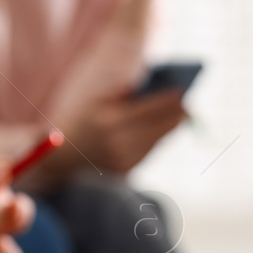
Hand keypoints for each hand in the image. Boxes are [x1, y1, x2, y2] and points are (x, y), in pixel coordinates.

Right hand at [61, 88, 185, 177]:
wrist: (64, 156)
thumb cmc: (82, 120)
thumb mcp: (96, 99)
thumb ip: (122, 90)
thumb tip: (153, 82)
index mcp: (110, 120)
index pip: (151, 108)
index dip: (169, 99)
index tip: (181, 91)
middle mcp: (118, 141)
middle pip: (160, 126)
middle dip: (176, 114)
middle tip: (188, 104)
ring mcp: (122, 159)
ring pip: (157, 140)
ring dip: (171, 127)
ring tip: (183, 115)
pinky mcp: (126, 170)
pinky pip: (149, 151)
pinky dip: (158, 139)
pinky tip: (166, 129)